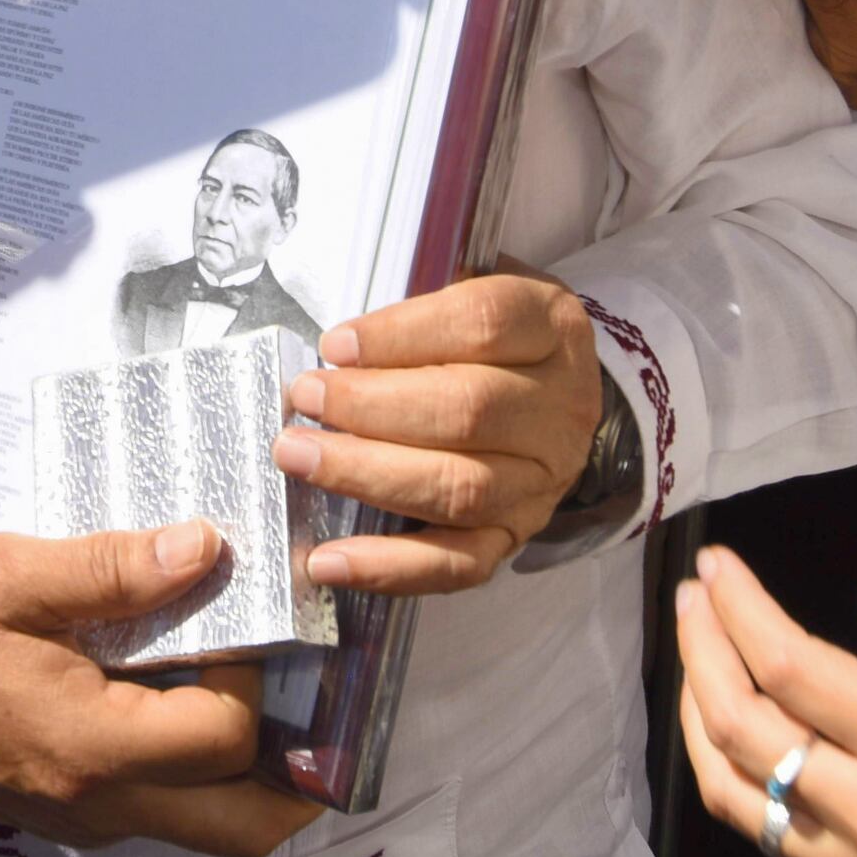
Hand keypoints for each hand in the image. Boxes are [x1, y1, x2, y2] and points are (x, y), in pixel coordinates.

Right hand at [0, 525, 321, 856]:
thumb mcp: (9, 575)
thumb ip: (111, 566)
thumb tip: (206, 547)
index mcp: (91, 746)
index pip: (225, 737)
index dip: (249, 675)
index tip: (227, 616)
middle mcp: (101, 802)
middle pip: (245, 826)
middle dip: (296, 774)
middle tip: (304, 696)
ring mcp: (88, 819)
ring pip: (209, 828)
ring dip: (250, 776)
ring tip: (249, 691)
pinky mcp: (72, 814)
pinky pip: (163, 811)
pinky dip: (195, 771)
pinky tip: (178, 696)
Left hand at [280, 273, 601, 591]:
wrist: (552, 403)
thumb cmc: (489, 338)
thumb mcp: (473, 288)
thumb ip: (420, 301)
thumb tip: (336, 341)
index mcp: (550, 327)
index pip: (483, 324)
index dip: (403, 334)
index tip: (335, 344)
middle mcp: (558, 409)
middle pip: (468, 410)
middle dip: (371, 407)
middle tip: (305, 397)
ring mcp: (540, 482)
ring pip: (458, 488)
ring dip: (367, 475)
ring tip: (298, 457)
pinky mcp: (514, 537)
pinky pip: (457, 564)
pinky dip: (389, 567)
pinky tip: (328, 561)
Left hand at [672, 550, 856, 856]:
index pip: (789, 666)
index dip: (739, 607)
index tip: (719, 564)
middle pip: (737, 725)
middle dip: (701, 647)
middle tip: (695, 596)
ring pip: (730, 793)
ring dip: (699, 716)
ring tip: (701, 659)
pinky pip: (768, 844)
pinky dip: (734, 782)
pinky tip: (744, 743)